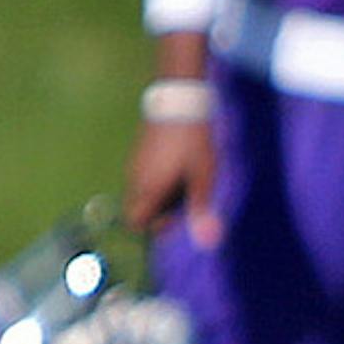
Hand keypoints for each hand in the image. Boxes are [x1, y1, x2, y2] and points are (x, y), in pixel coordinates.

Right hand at [124, 117, 220, 247]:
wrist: (179, 100)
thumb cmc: (193, 142)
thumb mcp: (203, 177)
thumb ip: (201, 210)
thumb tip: (208, 243)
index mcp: (147, 189)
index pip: (136, 223)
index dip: (157, 225)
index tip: (180, 213)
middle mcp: (135, 178)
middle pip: (140, 208)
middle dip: (160, 210)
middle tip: (186, 194)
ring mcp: (135, 163)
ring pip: (142, 191)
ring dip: (161, 193)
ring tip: (185, 176)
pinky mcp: (139, 151)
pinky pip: (144, 175)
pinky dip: (158, 178)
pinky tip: (179, 162)